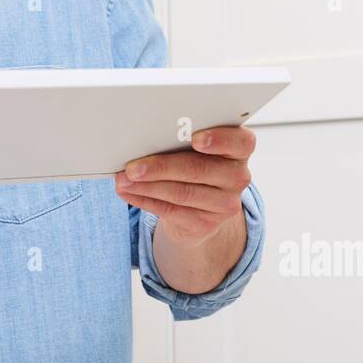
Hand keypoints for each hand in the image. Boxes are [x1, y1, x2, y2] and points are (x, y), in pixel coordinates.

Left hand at [114, 126, 255, 245]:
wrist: (200, 209)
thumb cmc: (194, 167)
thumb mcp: (195, 151)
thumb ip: (180, 142)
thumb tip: (142, 140)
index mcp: (239, 149)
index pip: (240, 142)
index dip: (218, 140)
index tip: (195, 138)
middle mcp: (237, 177)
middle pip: (198, 169)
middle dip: (160, 167)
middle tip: (132, 167)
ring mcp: (225, 204)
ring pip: (181, 193)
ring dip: (146, 186)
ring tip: (123, 180)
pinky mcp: (206, 224)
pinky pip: (170, 210)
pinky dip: (144, 200)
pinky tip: (128, 192)